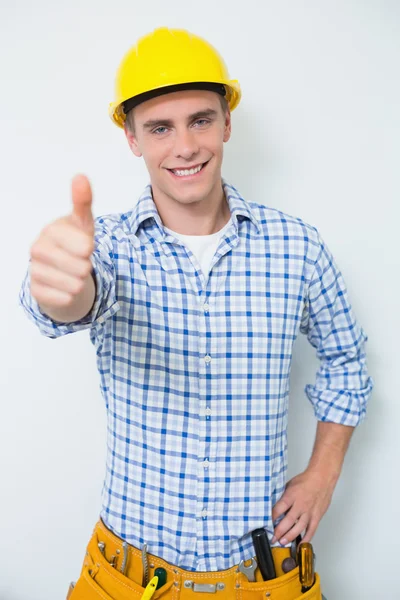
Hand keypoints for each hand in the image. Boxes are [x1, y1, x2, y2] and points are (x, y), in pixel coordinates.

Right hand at [30, 174, 94, 309]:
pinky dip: (71, 296)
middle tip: (77, 261)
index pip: (85, 248)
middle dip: (86, 268)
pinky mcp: (36, 292)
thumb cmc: (73, 242)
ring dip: (80, 282)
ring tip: (72, 273)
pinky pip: (66, 299)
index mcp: (51, 231)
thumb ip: (82, 202)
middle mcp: (38, 250)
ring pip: (76, 286)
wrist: (60, 269)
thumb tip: (80, 177)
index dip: (89, 250)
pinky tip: (64, 286)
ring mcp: (35, 271)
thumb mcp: (83, 223)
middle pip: (83, 269)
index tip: (83, 246)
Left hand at [271, 469, 333, 544]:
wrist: (322, 478)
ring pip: (299, 528)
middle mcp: (300, 505)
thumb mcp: (289, 484)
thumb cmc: (306, 480)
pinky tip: (300, 544)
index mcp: (291, 496)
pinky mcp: (317, 516)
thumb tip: (274, 505)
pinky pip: (311, 530)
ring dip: (290, 536)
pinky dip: (306, 538)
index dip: (271, 518)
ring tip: (282, 542)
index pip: (279, 509)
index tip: (265, 524)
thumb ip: (283, 496)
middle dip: (279, 531)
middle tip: (273, 538)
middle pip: (288, 521)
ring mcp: (309, 512)